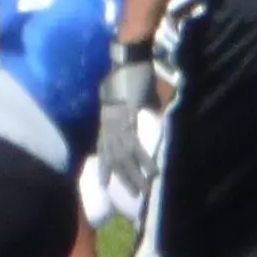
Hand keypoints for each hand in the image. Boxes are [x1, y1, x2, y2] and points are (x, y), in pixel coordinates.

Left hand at [94, 60, 156, 198]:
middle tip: (133, 195)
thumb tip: (147, 120)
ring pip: (125, 157)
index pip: (103, 150)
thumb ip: (136, 113)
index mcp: (107, 121)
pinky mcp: (131, 119)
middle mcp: (109, 126)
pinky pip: (137, 145)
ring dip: (135, 175)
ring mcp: (119, 124)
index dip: (104, 168)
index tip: (104, 185)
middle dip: (123, 178)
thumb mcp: (132, 99)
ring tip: (144, 189)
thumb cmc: (131, 77)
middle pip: (114, 159)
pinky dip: (145, 160)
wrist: (130, 61)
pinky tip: (153, 171)